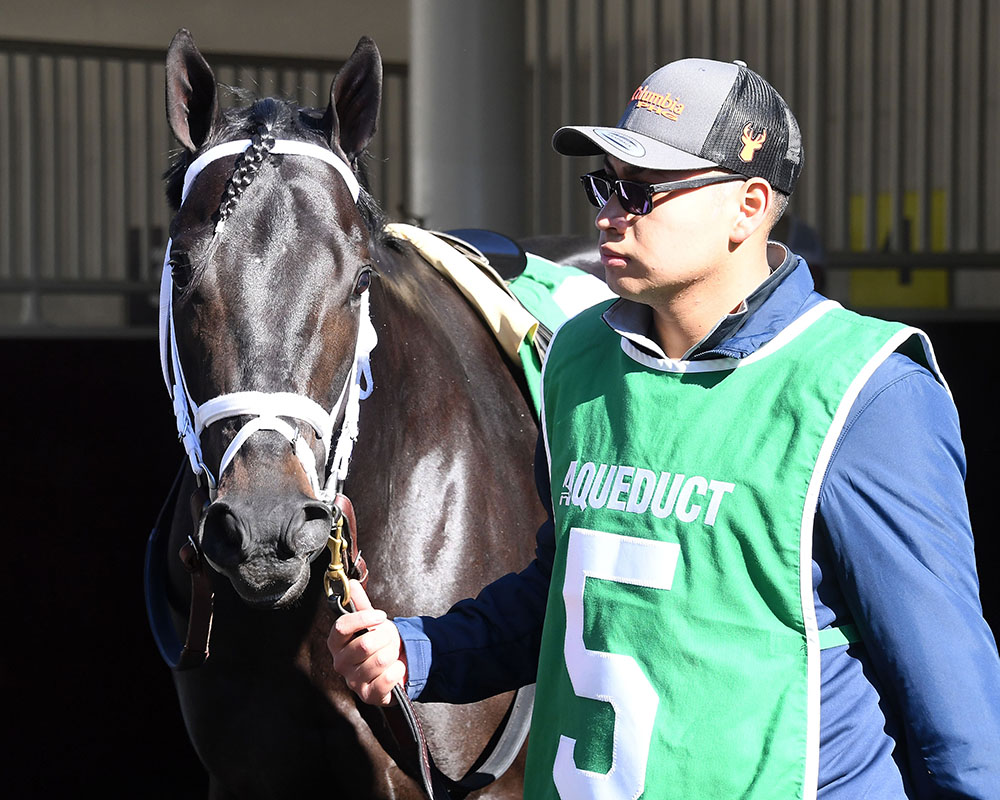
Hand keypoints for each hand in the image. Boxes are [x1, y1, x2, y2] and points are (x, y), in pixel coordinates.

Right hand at [327, 579, 407, 705]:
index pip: (342, 627)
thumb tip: (351, 583)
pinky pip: (387, 680)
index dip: (364, 619)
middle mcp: (340, 663)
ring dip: (392, 652)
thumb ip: (360, 603)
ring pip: (379, 660)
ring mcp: (353, 681)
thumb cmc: (379, 642)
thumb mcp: (370, 621)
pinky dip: (398, 670)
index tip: (381, 616)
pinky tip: (396, 668)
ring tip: (391, 652)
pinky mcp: (368, 696)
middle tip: (389, 637)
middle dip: (385, 637)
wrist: (394, 664)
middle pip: (364, 645)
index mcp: (336, 643)